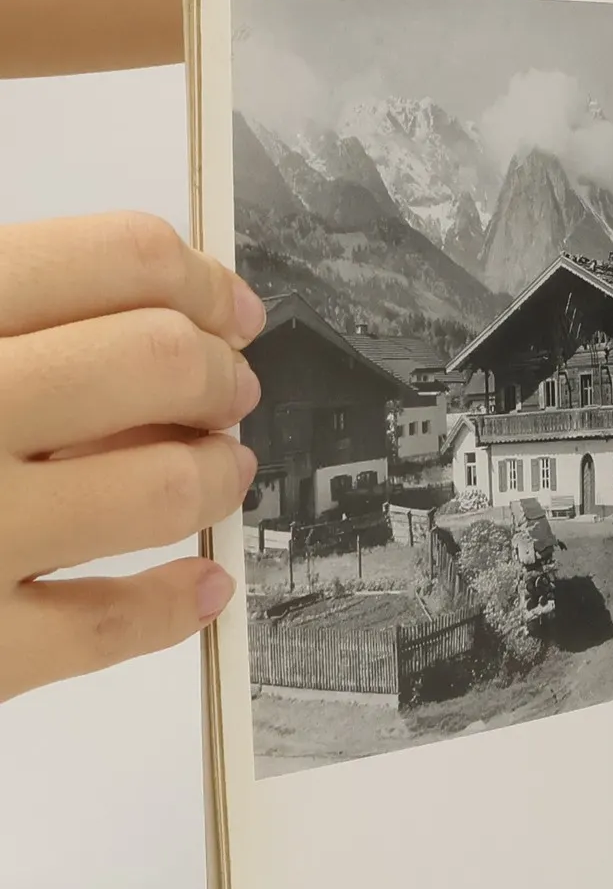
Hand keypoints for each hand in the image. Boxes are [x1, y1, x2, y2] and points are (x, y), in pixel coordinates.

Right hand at [0, 214, 261, 701]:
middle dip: (217, 376)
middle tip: (228, 390)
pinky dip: (174, 602)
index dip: (194, 280)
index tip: (222, 306)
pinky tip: (201, 581)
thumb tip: (149, 312)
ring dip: (212, 476)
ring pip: (156, 490)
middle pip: (157, 363)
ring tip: (218, 471)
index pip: (113, 259)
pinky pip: (107, 628)